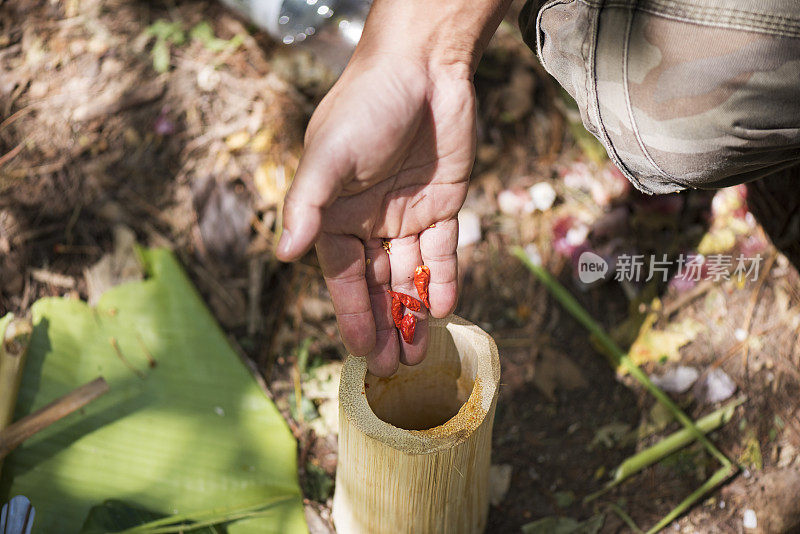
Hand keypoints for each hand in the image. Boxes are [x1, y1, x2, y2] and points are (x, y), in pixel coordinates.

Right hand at [276, 52, 475, 375]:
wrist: (423, 67)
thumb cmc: (364, 106)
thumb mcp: (328, 156)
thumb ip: (307, 206)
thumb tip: (285, 254)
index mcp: (335, 214)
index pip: (343, 277)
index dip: (352, 314)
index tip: (360, 352)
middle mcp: (369, 220)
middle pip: (378, 284)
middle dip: (385, 324)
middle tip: (395, 367)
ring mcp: (407, 214)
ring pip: (411, 274)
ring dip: (414, 311)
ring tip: (419, 352)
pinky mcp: (443, 204)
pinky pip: (443, 251)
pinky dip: (444, 279)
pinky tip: (443, 309)